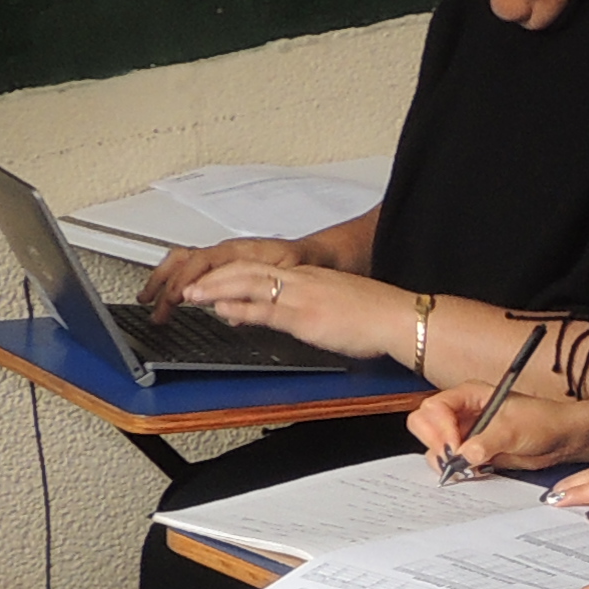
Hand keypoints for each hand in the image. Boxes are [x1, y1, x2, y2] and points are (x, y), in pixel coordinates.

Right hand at [140, 233, 302, 314]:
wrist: (314, 254)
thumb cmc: (302, 263)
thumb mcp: (288, 278)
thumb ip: (260, 296)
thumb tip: (231, 312)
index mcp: (239, 251)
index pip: (202, 262)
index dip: (186, 280)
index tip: (176, 299)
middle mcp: (226, 251)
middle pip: (184, 260)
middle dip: (164, 283)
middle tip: (154, 308)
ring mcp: (223, 255)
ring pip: (182, 260)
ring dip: (162, 279)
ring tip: (147, 299)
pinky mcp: (223, 263)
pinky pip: (191, 265)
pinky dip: (174, 277)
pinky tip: (169, 294)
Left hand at [176, 255, 403, 361]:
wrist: (399, 317)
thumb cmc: (378, 316)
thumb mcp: (340, 305)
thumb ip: (317, 308)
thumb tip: (306, 319)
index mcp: (309, 278)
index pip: (262, 269)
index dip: (232, 274)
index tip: (212, 281)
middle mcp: (301, 281)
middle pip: (247, 271)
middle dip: (214, 277)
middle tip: (188, 286)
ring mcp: (302, 297)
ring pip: (249, 284)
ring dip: (216, 289)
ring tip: (192, 294)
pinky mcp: (306, 317)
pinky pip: (266, 309)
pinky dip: (240, 308)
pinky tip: (221, 309)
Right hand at [404, 385, 588, 476]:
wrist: (562, 439)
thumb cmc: (543, 421)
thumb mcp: (513, 430)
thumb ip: (486, 442)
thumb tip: (464, 457)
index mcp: (468, 395)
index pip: (433, 408)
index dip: (439, 429)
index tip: (455, 447)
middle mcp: (462, 412)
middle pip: (425, 425)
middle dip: (435, 444)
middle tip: (453, 460)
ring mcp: (465, 433)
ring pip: (435, 446)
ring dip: (444, 460)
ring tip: (465, 469)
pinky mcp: (472, 452)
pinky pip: (452, 462)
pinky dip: (455, 470)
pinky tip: (470, 473)